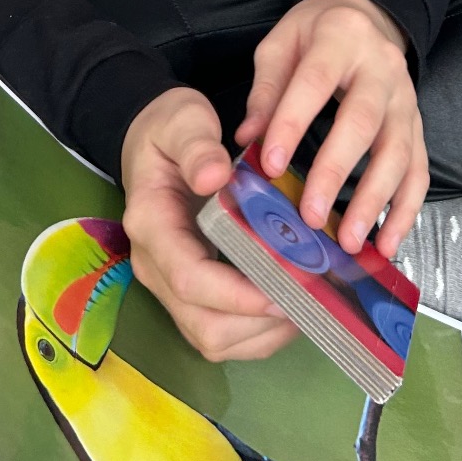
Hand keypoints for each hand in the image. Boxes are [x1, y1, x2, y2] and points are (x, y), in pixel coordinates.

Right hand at [121, 86, 299, 362]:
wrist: (157, 143)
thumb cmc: (172, 129)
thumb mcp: (182, 120)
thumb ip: (197, 146)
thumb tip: (213, 177)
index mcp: (150, 224)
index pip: (189, 278)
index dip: (239, 293)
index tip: (286, 287)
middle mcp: (154, 266)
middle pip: (202, 324)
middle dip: (260, 321)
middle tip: (311, 296)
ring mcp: (169, 286)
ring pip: (214, 339)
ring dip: (264, 333)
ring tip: (308, 304)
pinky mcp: (187, 296)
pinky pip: (222, 335)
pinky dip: (260, 333)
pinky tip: (292, 305)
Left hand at [235, 0, 428, 258]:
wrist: (367, 15)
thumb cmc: (316, 32)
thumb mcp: (281, 43)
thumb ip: (266, 90)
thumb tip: (248, 140)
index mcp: (340, 37)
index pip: (315, 83)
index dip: (293, 124)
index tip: (271, 165)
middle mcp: (381, 68)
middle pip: (362, 123)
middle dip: (336, 173)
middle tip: (312, 217)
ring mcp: (406, 97)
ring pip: (398, 152)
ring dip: (375, 201)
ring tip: (351, 242)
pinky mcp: (418, 124)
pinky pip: (418, 170)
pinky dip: (406, 210)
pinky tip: (386, 242)